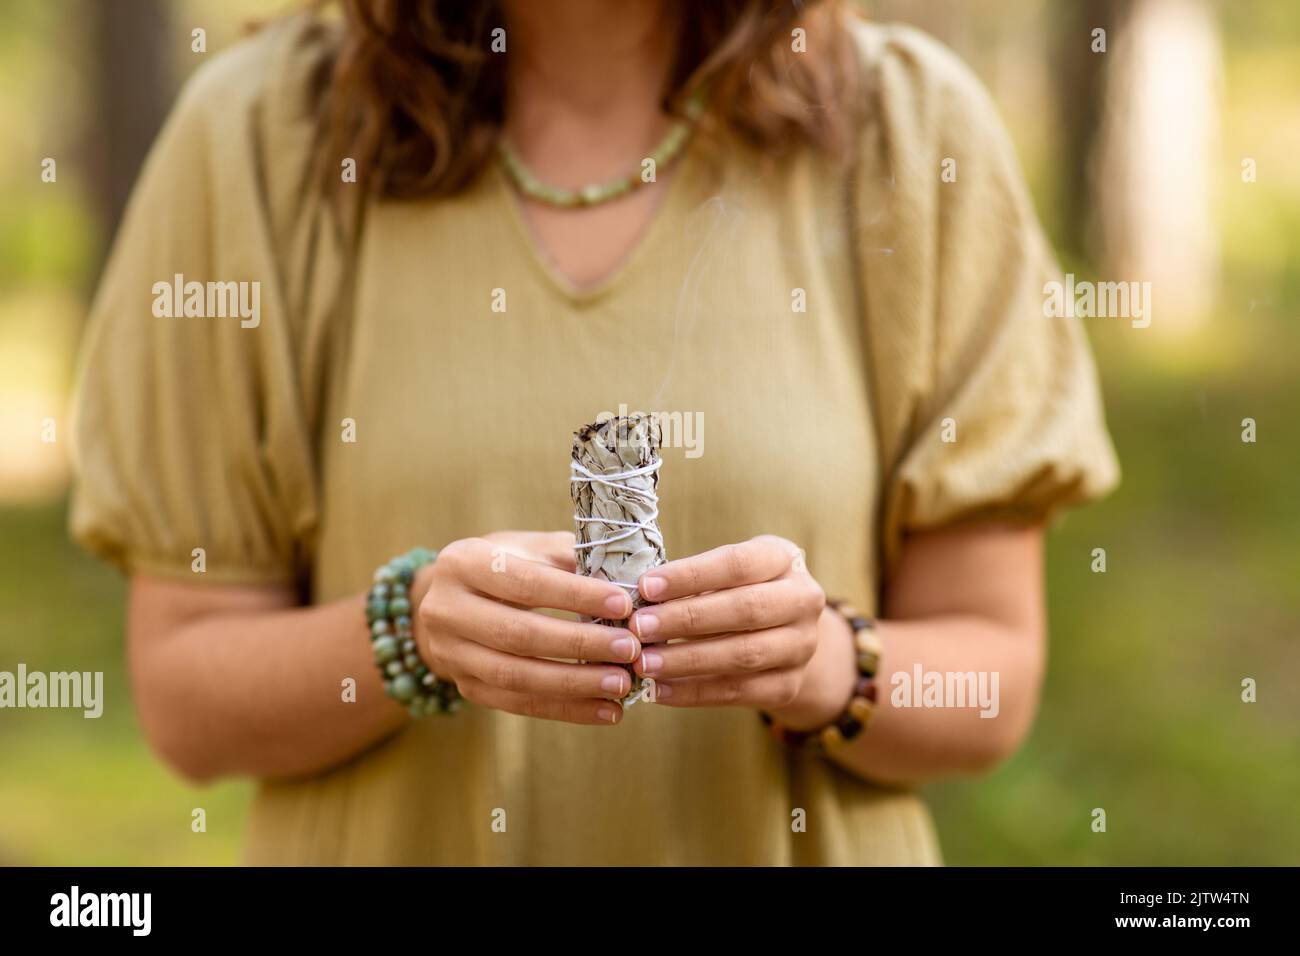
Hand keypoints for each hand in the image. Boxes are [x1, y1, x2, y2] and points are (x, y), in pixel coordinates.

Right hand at [414, 531, 638, 724]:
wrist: (453, 599)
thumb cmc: (508, 565)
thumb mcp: (532, 548)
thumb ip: (571, 559)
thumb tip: (627, 581)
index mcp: (463, 563)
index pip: (525, 582)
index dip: (575, 596)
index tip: (622, 605)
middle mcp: (445, 609)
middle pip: (518, 634)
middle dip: (579, 644)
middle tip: (629, 649)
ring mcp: (451, 653)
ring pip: (516, 676)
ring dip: (575, 684)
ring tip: (621, 684)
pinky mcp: (466, 687)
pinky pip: (518, 704)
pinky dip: (566, 710)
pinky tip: (606, 710)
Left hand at [628, 535, 853, 726]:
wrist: (785, 632)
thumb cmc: (740, 589)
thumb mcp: (726, 572)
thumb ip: (693, 581)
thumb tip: (641, 598)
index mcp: (784, 559)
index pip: (737, 564)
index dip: (690, 575)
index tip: (646, 587)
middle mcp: (803, 600)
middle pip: (745, 609)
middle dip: (686, 618)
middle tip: (639, 627)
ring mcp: (802, 646)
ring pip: (743, 654)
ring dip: (687, 660)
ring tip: (645, 662)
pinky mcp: (790, 685)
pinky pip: (739, 692)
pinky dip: (695, 692)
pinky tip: (661, 690)